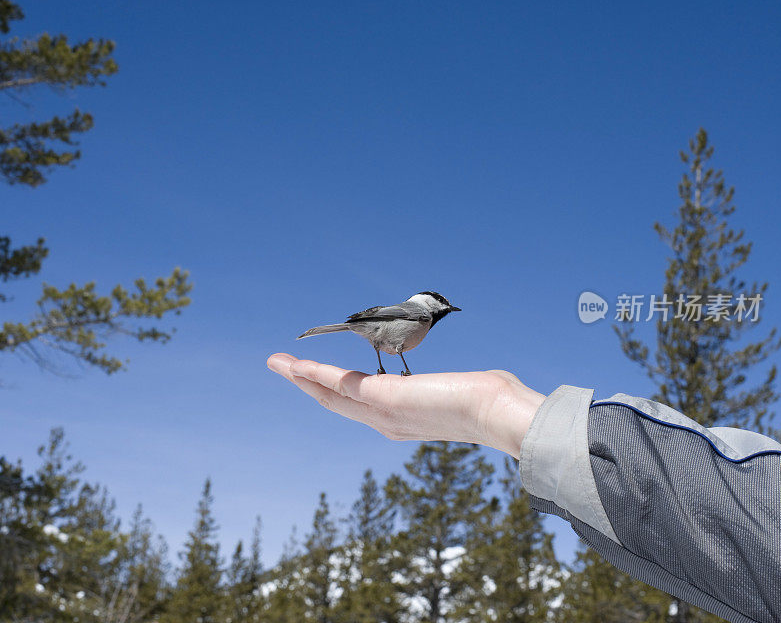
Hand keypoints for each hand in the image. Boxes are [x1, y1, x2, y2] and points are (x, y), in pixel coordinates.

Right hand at [266, 353, 545, 458]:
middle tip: (282, 366)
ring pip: (330, 394)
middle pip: (334, 402)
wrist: (498, 413)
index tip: (316, 378)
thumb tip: (478, 386)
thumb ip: (453, 391)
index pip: (356, 405)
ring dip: (302, 377)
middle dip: (305, 384)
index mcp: (400, 421)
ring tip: (278, 363)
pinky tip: (299, 364)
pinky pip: (342, 383)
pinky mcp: (386, 398)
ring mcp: (383, 412)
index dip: (331, 391)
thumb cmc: (488, 403)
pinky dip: (317, 373)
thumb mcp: (460, 394)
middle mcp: (385, 422)